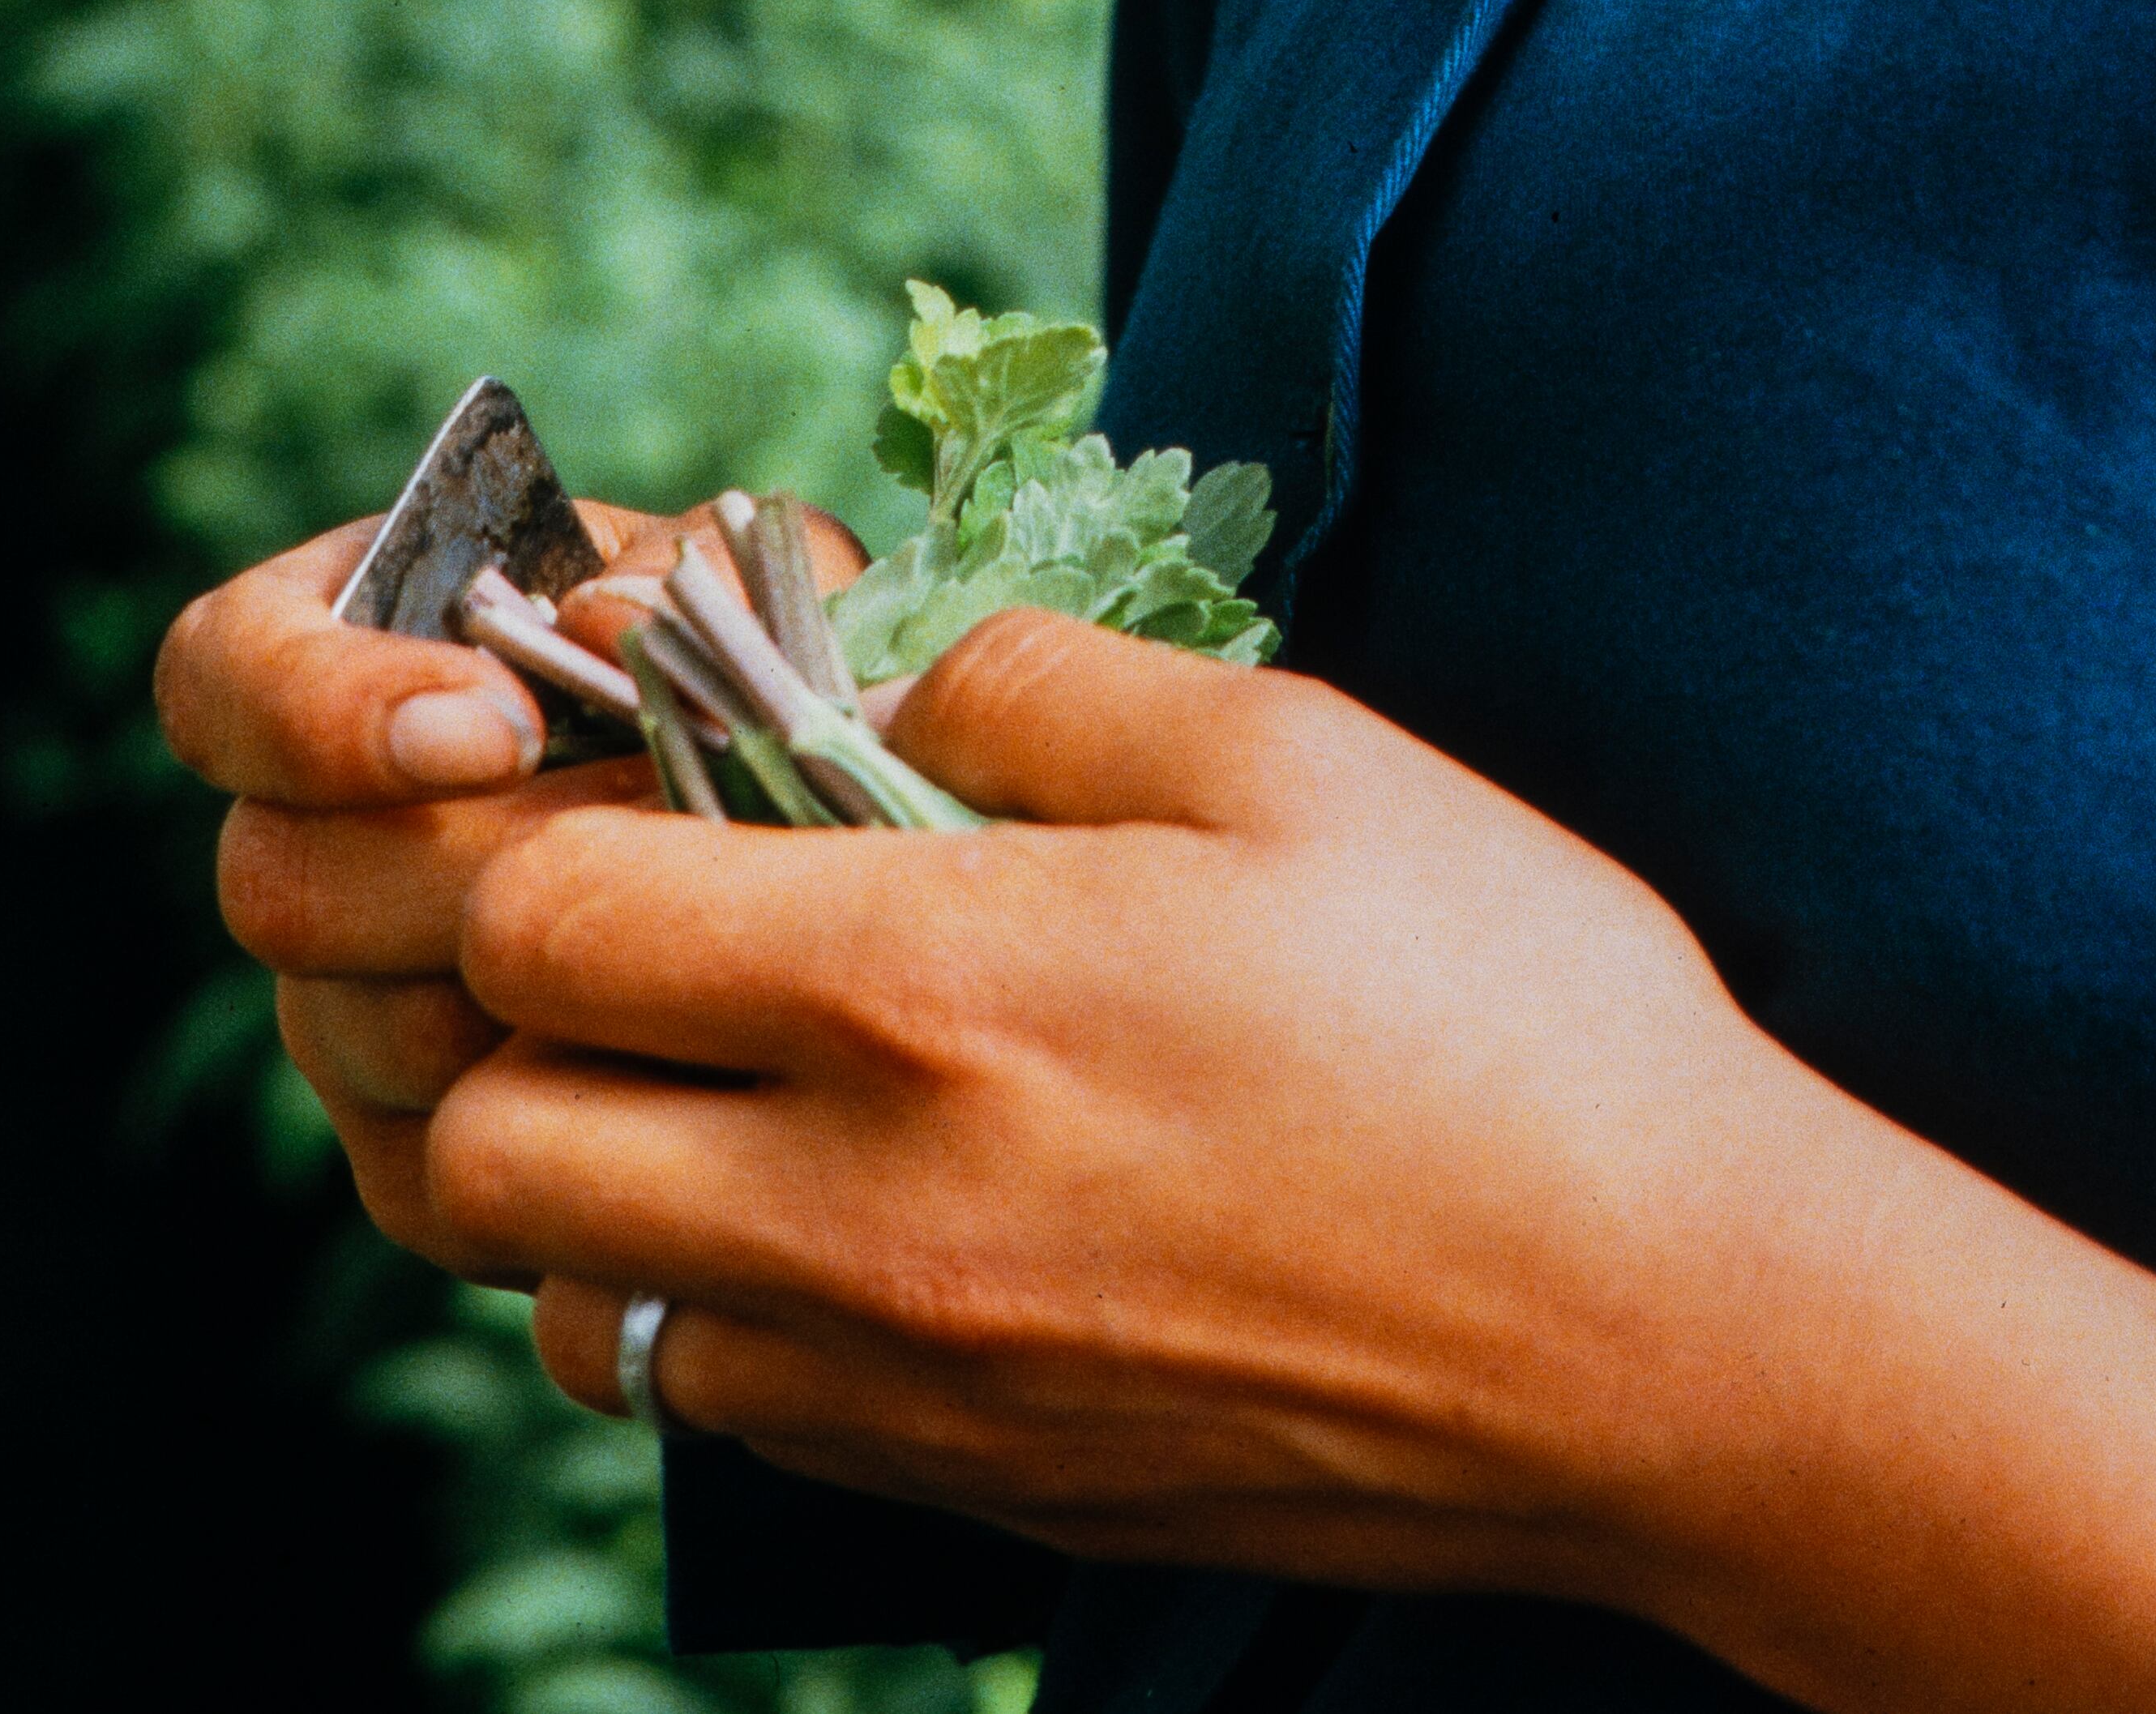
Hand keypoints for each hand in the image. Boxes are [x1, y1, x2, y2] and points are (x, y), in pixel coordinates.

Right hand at [153, 497, 862, 1264]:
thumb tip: (598, 618)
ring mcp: (337, 1010)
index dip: (326, 710)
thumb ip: (683, 571)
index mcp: (346, 656)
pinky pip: (435, 1165)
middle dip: (472, 868)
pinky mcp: (406, 1164)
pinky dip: (565, 1108)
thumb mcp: (750, 585)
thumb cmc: (757, 684)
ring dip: (539, 987)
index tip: (503, 725)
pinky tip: (683, 1051)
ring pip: (361, 1032)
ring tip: (704, 935)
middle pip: (274, 879)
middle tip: (651, 845)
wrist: (821, 870)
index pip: (225, 676)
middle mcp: (305, 838)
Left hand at [431, 617, 2155, 1713]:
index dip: (551, 835)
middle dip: (513, 1024)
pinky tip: (856, 1203)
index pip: (539, 926)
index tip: (645, 786)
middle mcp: (869, 1213)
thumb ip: (1020, 680)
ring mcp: (910, 1384)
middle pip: (487, 1150)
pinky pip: (725, 1409)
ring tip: (735, 1075)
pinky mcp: (970, 1490)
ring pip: (574, 1307)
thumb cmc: (1497, 1000)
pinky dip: (722, 1307)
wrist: (1668, 1333)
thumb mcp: (1277, 748)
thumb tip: (853, 665)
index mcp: (929, 988)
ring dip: (602, 1183)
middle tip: (649, 934)